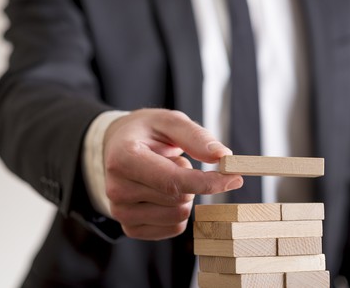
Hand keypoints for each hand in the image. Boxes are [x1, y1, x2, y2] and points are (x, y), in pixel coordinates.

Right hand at [103, 109, 242, 239]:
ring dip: (184, 196)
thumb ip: (196, 136)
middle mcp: (117, 188)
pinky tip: (162, 193)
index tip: (233, 177)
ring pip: (178, 217)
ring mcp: (121, 211)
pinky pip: (173, 228)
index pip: (173, 181)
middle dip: (191, 181)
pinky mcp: (129, 228)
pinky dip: (178, 211)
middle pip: (180, 199)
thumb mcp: (169, 121)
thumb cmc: (145, 132)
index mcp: (124, 158)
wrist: (116, 147)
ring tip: (166, 175)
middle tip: (175, 162)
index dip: (208, 182)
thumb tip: (223, 156)